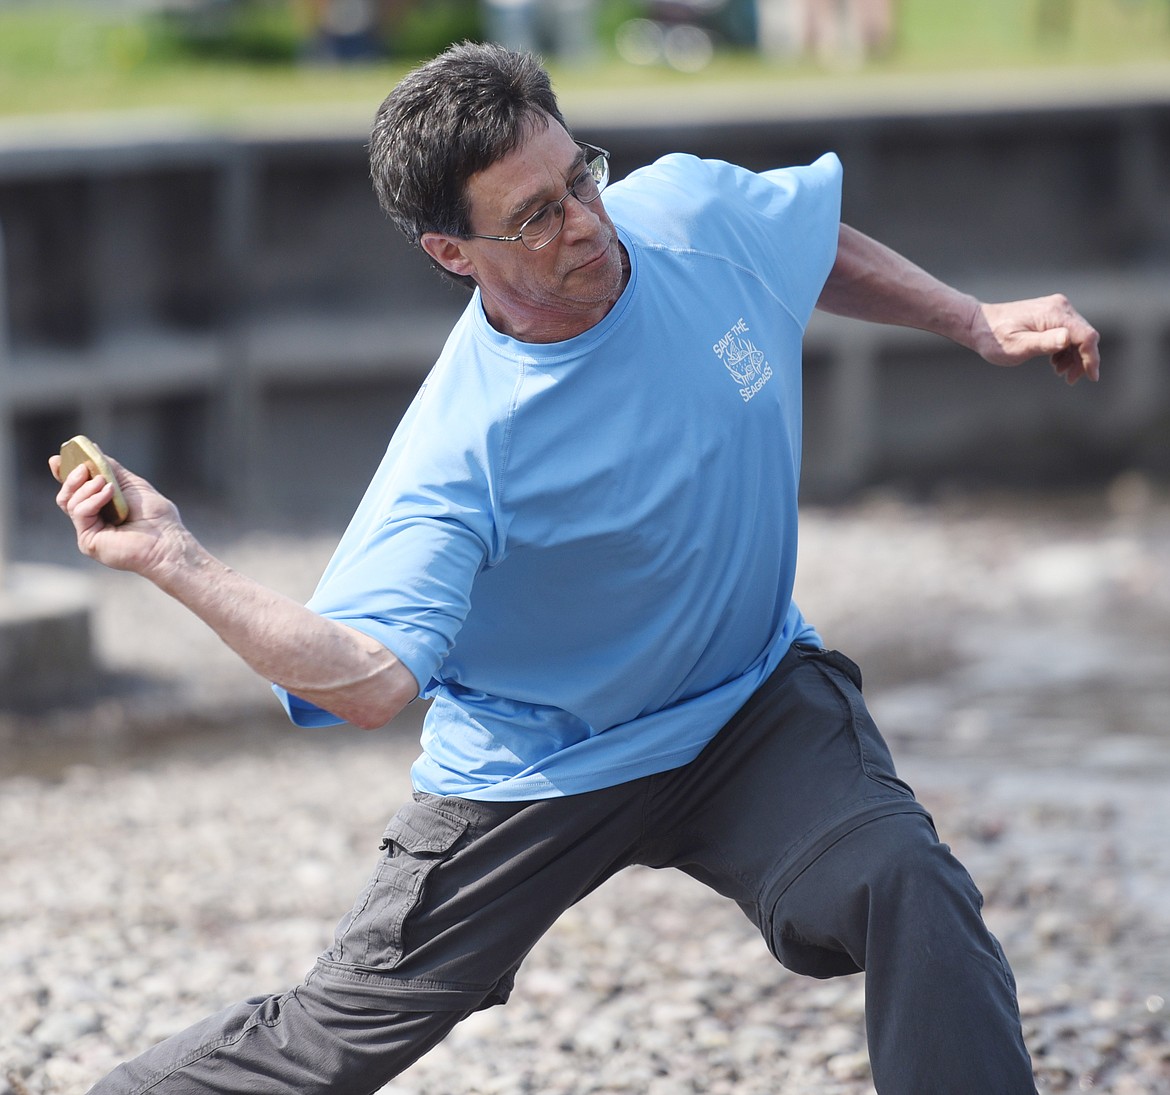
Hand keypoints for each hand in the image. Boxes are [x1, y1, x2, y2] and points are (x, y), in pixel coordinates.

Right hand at [49, 453, 188, 578]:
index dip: (64, 474)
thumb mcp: (132, 484)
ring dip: (86, 487)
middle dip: (71, 478)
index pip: (77, 489)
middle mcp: (93, 520)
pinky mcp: (88, 540)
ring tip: (105, 482)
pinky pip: (80, 512)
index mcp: (102, 507)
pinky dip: (93, 499)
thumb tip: (93, 449)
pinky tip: (108, 492)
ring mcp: (89, 531)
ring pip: (69, 502)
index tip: (57, 459)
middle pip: (67, 496)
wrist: (167, 541)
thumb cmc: (157, 516)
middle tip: (82, 467)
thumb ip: (111, 469)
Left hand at [970, 294, 1099, 384]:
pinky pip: (1068, 333)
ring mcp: (1056, 309)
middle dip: (1083, 360)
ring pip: (1078, 335)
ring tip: (1060, 373)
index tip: (1091, 377)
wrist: (979, 325)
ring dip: (1074, 356)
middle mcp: (1059, 307)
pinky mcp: (1050, 314)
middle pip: (1085, 335)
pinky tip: (1055, 363)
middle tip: (1071, 380)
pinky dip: (1065, 350)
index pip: (1086, 335)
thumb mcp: (1017, 346)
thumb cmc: (994, 338)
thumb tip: (1067, 339)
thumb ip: (1043, 343)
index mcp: (1054, 314)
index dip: (1091, 357)